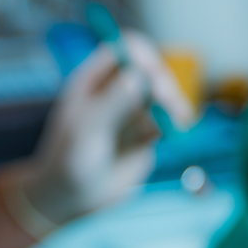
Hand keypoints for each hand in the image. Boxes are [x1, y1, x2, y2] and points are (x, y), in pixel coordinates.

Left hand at [21, 32, 193, 225]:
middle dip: (160, 79)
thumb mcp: (85, 131)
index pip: (123, 49)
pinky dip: (177, 120)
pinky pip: (169, 119)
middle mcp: (115, 91)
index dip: (139, 53)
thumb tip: (139, 76)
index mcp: (93, 80)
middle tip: (162, 97)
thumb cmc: (69, 160)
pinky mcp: (147, 134)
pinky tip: (179, 126)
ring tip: (174, 114)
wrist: (73, 198)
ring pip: (162, 94)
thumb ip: (112, 103)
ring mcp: (133, 112)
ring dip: (172, 99)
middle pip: (149, 69)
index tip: (149, 68)